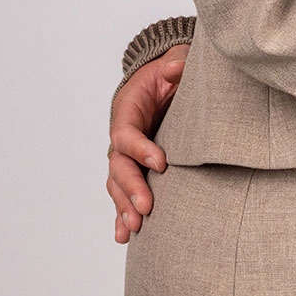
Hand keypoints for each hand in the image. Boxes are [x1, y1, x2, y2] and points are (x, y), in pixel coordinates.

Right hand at [106, 44, 188, 242]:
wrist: (164, 79)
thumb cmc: (171, 70)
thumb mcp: (175, 59)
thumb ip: (177, 62)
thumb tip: (174, 70)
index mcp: (127, 110)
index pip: (126, 133)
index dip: (139, 149)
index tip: (162, 163)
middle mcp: (121, 136)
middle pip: (118, 166)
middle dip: (131, 188)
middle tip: (147, 208)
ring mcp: (126, 155)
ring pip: (118, 185)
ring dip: (124, 207)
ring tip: (135, 228)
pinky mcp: (135, 168)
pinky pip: (124, 194)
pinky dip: (121, 215)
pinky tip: (124, 237)